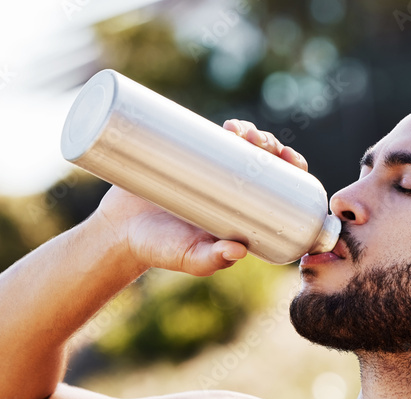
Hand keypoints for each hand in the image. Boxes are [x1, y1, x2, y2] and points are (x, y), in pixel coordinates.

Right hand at [92, 120, 308, 275]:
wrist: (118, 232)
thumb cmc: (158, 250)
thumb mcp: (188, 258)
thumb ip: (211, 260)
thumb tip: (239, 251)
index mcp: (244, 214)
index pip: (281, 189)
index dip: (292, 170)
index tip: (292, 160)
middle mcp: (232, 191)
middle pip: (264, 163)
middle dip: (271, 147)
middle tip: (262, 143)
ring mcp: (211, 172)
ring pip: (241, 146)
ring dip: (252, 134)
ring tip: (243, 132)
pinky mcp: (188, 156)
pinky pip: (213, 138)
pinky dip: (227, 129)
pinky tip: (232, 126)